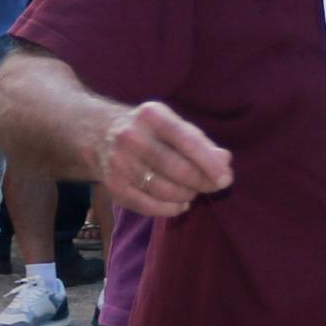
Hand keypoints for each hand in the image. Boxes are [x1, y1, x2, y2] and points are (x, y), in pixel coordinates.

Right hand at [95, 100, 233, 219]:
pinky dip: (169, 209)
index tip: (226, 179)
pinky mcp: (113, 185)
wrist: (99, 132)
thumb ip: (199, 141)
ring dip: (186, 195)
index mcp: (152, 116)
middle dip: (201, 182)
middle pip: (177, 169)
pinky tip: (180, 203)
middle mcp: (132, 137)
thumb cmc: (148, 130)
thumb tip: (225, 161)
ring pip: (164, 190)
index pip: (188, 142)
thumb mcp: (172, 124)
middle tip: (212, 187)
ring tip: (193, 191)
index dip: (210, 164)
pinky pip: (148, 205)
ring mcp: (119, 162)